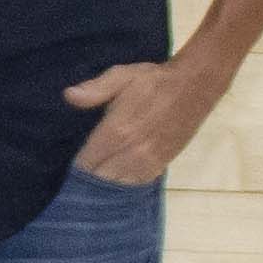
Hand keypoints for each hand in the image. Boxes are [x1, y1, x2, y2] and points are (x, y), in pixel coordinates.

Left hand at [67, 58, 214, 185]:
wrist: (194, 86)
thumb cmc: (153, 80)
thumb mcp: (122, 76)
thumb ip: (95, 89)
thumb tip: (68, 96)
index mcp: (116, 132)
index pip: (86, 164)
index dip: (75, 168)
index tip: (68, 166)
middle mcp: (130, 152)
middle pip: (99, 180)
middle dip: (87, 181)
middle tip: (79, 177)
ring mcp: (147, 162)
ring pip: (117, 187)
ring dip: (105, 187)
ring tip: (95, 182)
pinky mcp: (161, 165)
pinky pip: (136, 185)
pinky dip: (124, 185)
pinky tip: (117, 180)